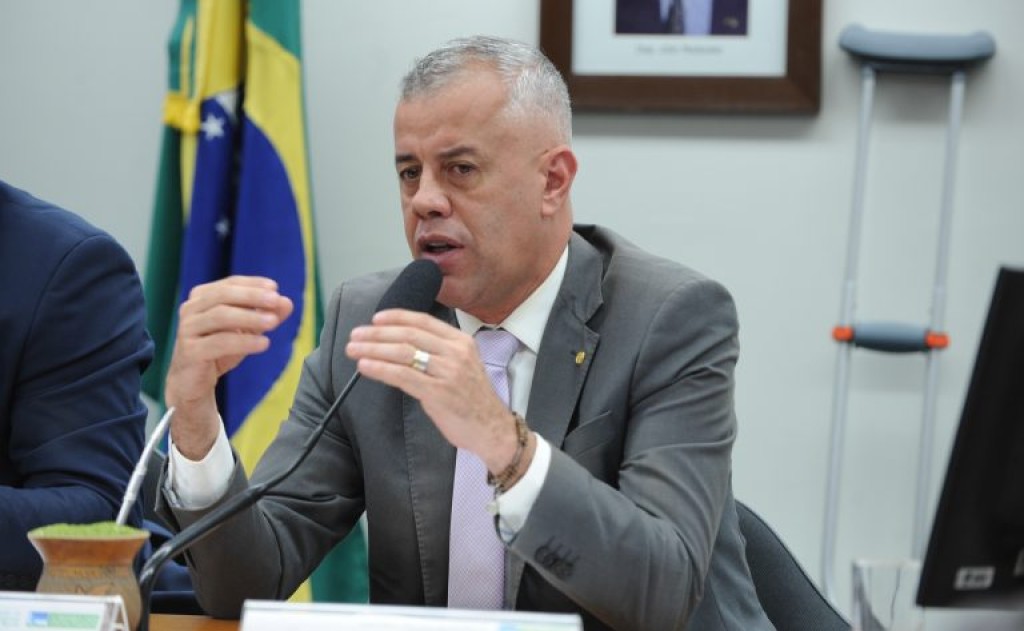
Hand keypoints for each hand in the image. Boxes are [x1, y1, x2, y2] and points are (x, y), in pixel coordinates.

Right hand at [165, 276, 292, 459]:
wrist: (194, 382)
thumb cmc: (220, 350)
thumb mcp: (247, 330)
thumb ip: (266, 315)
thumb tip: (287, 302)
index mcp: (201, 297)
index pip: (229, 284)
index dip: (252, 284)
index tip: (275, 287)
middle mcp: (190, 309)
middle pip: (223, 295)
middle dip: (252, 296)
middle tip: (275, 300)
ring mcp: (187, 329)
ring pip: (220, 316)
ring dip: (250, 317)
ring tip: (274, 322)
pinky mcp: (189, 351)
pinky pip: (219, 342)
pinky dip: (244, 341)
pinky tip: (264, 343)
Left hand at [345, 310, 524, 475]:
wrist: (492, 429)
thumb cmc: (473, 400)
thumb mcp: (462, 366)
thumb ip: (437, 354)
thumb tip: (400, 347)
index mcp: (461, 342)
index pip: (423, 321)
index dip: (396, 317)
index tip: (375, 319)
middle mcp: (455, 352)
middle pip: (408, 335)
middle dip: (377, 333)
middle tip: (355, 334)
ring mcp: (447, 372)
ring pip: (403, 352)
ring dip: (373, 349)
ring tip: (353, 349)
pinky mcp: (438, 392)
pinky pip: (402, 376)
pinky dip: (380, 369)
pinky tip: (365, 366)